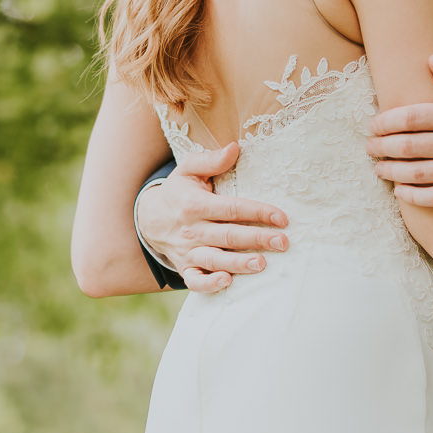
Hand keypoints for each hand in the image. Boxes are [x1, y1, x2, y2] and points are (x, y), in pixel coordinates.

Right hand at [135, 142, 288, 293]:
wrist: (149, 218)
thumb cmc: (178, 191)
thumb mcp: (188, 169)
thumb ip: (211, 160)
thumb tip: (235, 148)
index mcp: (195, 203)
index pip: (232, 208)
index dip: (258, 212)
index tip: (282, 218)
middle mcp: (192, 229)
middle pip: (229, 236)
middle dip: (257, 239)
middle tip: (283, 242)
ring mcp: (188, 251)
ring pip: (215, 259)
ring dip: (239, 263)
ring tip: (262, 264)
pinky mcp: (185, 267)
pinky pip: (195, 280)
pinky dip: (209, 284)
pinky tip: (227, 282)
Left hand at [366, 56, 432, 206]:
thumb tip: (429, 59)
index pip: (416, 117)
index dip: (388, 121)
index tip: (374, 125)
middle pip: (412, 145)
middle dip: (383, 146)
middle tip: (369, 147)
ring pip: (420, 173)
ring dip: (392, 171)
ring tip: (379, 168)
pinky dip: (414, 196)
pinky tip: (400, 190)